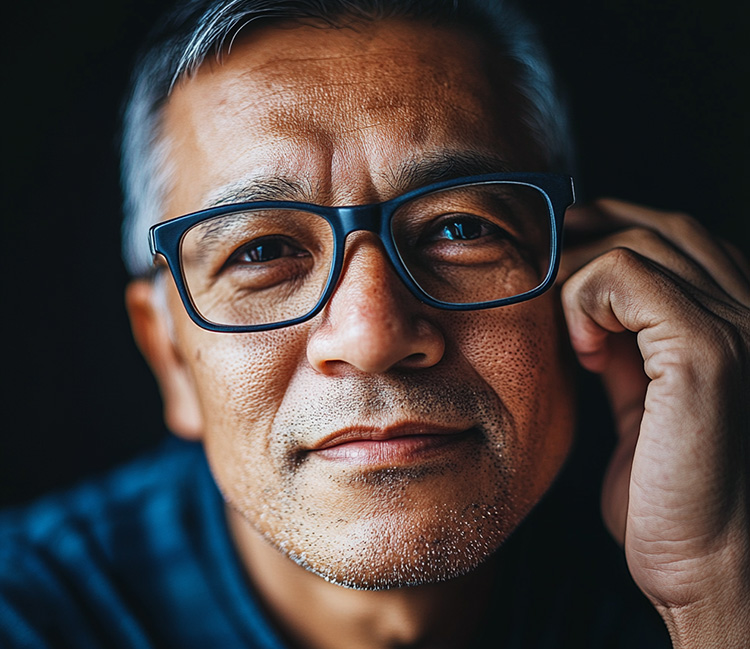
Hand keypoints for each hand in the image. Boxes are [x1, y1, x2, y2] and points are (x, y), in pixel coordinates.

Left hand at [558, 199, 749, 647]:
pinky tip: (584, 353)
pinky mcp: (706, 351)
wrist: (705, 564)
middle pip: (660, 228)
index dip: (614, 229)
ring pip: (636, 243)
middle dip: (590, 236)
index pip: (678, 236)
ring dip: (579, 277)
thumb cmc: (671, 494)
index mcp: (738, 322)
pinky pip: (624, 277)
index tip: (561, 259)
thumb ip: (626, 351)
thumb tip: (588, 311)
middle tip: (544, 271)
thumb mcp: (641, 404)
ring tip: (570, 336)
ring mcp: (737, 325)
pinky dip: (585, 301)